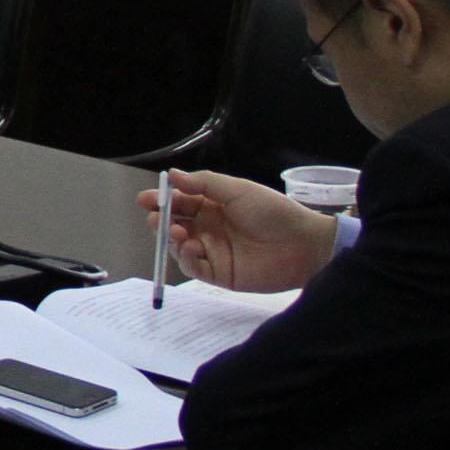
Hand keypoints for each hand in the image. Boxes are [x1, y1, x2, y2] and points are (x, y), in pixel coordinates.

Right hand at [136, 169, 341, 292]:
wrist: (303, 244)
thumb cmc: (274, 212)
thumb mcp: (238, 189)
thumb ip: (204, 183)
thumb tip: (172, 176)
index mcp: (213, 206)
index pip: (180, 203)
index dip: (162, 200)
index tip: (146, 199)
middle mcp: (209, 229)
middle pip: (174, 225)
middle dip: (161, 221)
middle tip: (156, 217)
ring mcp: (213, 252)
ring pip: (179, 248)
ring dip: (171, 240)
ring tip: (176, 232)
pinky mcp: (219, 274)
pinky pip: (194, 268)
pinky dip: (187, 259)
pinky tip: (192, 248)